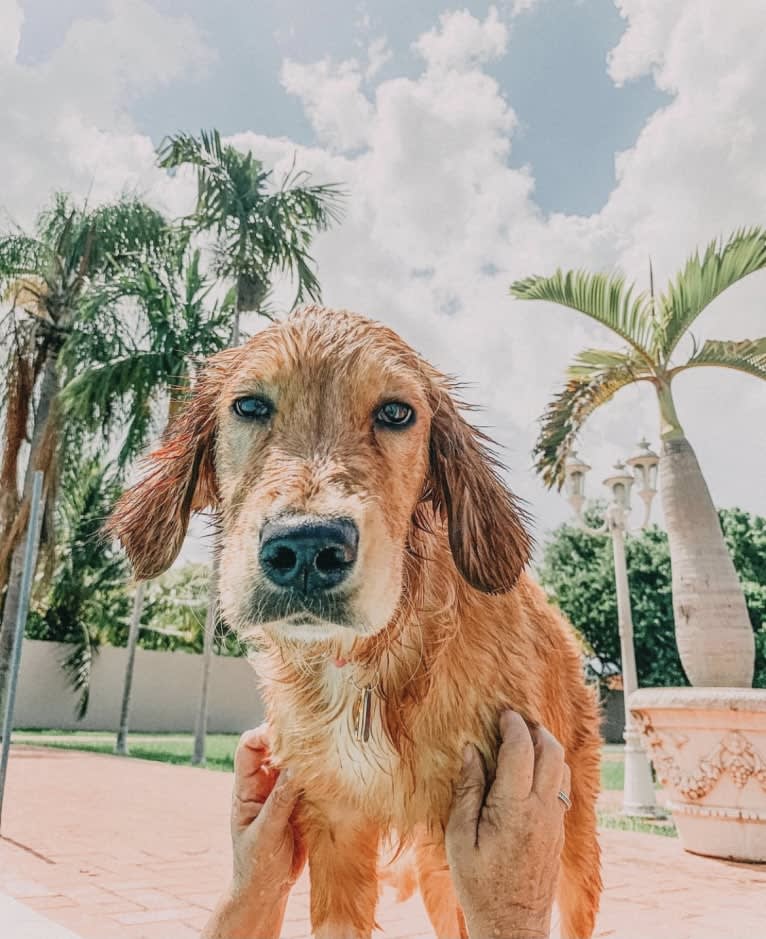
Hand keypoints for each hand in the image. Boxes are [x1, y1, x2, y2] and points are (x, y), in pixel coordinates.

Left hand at [203, 725, 305, 938]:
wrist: (268, 891)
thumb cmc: (256, 865)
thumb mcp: (265, 833)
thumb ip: (280, 800)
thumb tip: (297, 766)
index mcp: (246, 787)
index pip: (248, 746)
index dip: (263, 734)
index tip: (284, 734)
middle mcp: (265, 783)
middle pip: (275, 746)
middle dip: (291, 738)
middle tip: (312, 739)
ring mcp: (284, 791)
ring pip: (296, 761)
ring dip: (309, 756)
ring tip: (326, 753)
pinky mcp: (302, 801)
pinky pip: (312, 779)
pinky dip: (322, 774)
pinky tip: (333, 774)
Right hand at [445, 711, 569, 938]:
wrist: (512, 928)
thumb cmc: (479, 886)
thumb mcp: (460, 838)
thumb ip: (468, 790)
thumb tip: (470, 751)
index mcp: (514, 807)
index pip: (521, 749)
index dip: (513, 725)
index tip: (502, 713)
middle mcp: (542, 810)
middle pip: (552, 751)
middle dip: (536, 729)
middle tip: (515, 722)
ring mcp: (555, 821)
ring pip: (563, 768)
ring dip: (546, 747)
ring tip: (523, 742)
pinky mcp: (559, 833)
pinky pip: (561, 788)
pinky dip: (550, 769)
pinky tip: (530, 773)